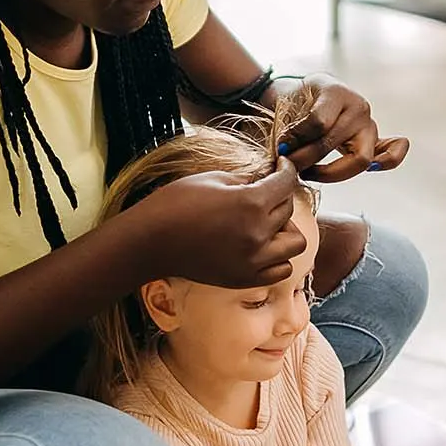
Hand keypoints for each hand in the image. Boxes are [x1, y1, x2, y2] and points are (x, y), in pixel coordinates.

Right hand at [125, 160, 307, 287]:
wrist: (151, 241)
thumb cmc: (175, 204)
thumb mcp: (213, 179)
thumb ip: (246, 180)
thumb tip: (266, 180)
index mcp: (250, 203)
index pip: (287, 183)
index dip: (287, 170)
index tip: (282, 166)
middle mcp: (258, 233)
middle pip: (289, 210)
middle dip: (279, 197)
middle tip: (263, 194)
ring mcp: (253, 260)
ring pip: (295, 242)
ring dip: (285, 230)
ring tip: (265, 224)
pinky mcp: (245, 278)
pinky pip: (281, 269)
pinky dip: (278, 257)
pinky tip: (260, 247)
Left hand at [282, 75, 410, 182]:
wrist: (313, 92)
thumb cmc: (301, 97)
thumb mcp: (291, 101)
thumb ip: (291, 124)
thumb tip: (287, 150)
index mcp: (336, 92)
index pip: (318, 123)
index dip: (296, 139)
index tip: (281, 147)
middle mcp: (358, 108)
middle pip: (331, 143)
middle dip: (304, 159)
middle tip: (288, 166)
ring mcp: (370, 125)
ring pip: (359, 159)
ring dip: (329, 173)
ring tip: (309, 173)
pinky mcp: (376, 140)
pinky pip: (391, 154)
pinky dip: (387, 162)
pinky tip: (372, 169)